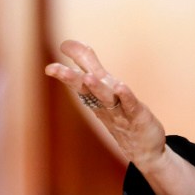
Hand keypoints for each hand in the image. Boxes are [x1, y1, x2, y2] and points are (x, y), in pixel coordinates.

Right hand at [44, 40, 165, 169]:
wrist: (144, 150)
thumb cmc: (121, 117)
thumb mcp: (104, 89)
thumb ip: (89, 65)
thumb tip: (68, 44)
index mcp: (94, 97)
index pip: (77, 82)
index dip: (65, 72)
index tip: (50, 63)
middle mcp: (104, 104)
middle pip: (85, 89)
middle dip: (71, 78)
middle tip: (53, 69)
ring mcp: (120, 111)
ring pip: (106, 98)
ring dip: (96, 88)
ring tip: (87, 77)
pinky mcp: (138, 116)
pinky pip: (130, 105)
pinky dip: (126, 96)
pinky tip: (121, 87)